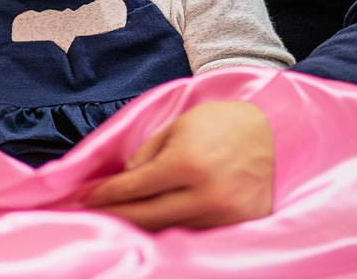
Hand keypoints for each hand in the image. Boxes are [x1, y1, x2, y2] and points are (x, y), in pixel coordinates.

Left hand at [84, 100, 273, 230]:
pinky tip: (155, 225)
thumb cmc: (219, 123)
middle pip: (149, 217)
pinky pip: (198, 233)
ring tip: (119, 220)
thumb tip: (125, 182)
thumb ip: (147, 156)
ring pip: (172, 229)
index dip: (107, 195)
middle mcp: (207, 195)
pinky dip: (174, 229)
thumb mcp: (176, 127)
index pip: (136, 187)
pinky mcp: (241, 226)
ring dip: (144, 226)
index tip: (85, 199)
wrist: (272, 131)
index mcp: (186, 164)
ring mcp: (226, 216)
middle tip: (90, 216)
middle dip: (117, 216)